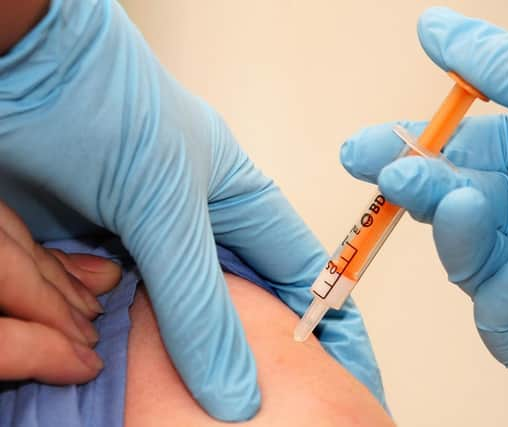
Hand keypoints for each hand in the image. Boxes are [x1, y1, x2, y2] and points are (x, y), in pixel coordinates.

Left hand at [0, 0, 383, 418]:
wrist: (14, 66)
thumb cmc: (103, 102)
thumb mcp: (165, 203)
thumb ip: (197, 299)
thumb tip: (237, 386)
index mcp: (238, 200)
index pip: (299, 271)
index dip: (325, 321)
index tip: (340, 373)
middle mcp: (196, 226)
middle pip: (239, 305)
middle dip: (253, 354)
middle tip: (264, 409)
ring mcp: (146, 242)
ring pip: (177, 317)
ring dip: (182, 360)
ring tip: (199, 411)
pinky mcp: (94, 256)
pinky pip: (118, 315)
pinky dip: (123, 349)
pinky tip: (132, 382)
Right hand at [341, 7, 507, 373]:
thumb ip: (504, 67)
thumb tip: (433, 25)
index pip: (473, 154)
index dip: (417, 148)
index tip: (365, 148)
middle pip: (465, 206)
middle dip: (419, 188)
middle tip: (384, 173)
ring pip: (474, 263)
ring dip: (460, 234)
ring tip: (468, 203)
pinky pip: (503, 325)